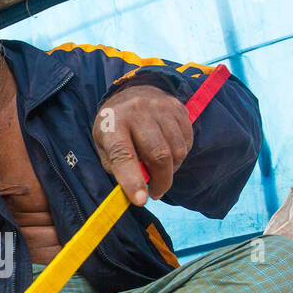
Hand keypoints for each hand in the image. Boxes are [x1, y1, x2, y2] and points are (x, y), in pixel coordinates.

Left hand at [92, 83, 192, 205]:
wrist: (134, 92)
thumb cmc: (116, 128)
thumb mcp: (105, 146)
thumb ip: (118, 167)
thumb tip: (138, 188)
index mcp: (113, 124)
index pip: (123, 155)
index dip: (132, 180)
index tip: (141, 200)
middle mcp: (137, 112)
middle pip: (158, 154)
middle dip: (161, 181)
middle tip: (155, 192)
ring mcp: (161, 108)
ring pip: (177, 151)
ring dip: (171, 170)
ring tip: (159, 170)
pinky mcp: (178, 109)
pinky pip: (187, 142)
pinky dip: (180, 156)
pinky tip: (168, 153)